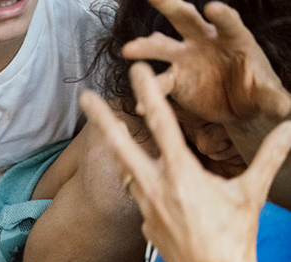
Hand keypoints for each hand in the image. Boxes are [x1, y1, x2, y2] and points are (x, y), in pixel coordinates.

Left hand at [80, 68, 290, 261]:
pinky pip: (142, 199)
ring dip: (124, 154)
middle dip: (101, 120)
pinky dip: (145, 187)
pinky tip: (153, 185)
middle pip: (120, 145)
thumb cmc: (234, 238)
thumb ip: (270, 156)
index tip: (134, 73)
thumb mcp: (252, 192)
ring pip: (129, 172)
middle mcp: (155, 188)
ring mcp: (145, 209)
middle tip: (84, 99)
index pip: (160, 124)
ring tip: (113, 138)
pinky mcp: (145, 227)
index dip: (148, 94)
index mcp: (180, 174)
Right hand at [123, 0, 290, 127]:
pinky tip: (140, 105)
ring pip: (163, 47)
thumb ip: (274, 98)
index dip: (221, 15)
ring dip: (146, 47)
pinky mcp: (174, 80)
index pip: (228, 22)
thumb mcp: (267, 95)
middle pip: (186, 18)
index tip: (213, 7)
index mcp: (234, 38)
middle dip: (170, 5)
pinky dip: (148, 93)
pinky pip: (158, 84)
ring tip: (129, 50)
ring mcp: (186, 59)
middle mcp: (205, 41)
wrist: (238, 107)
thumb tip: (288, 108)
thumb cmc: (256, 91)